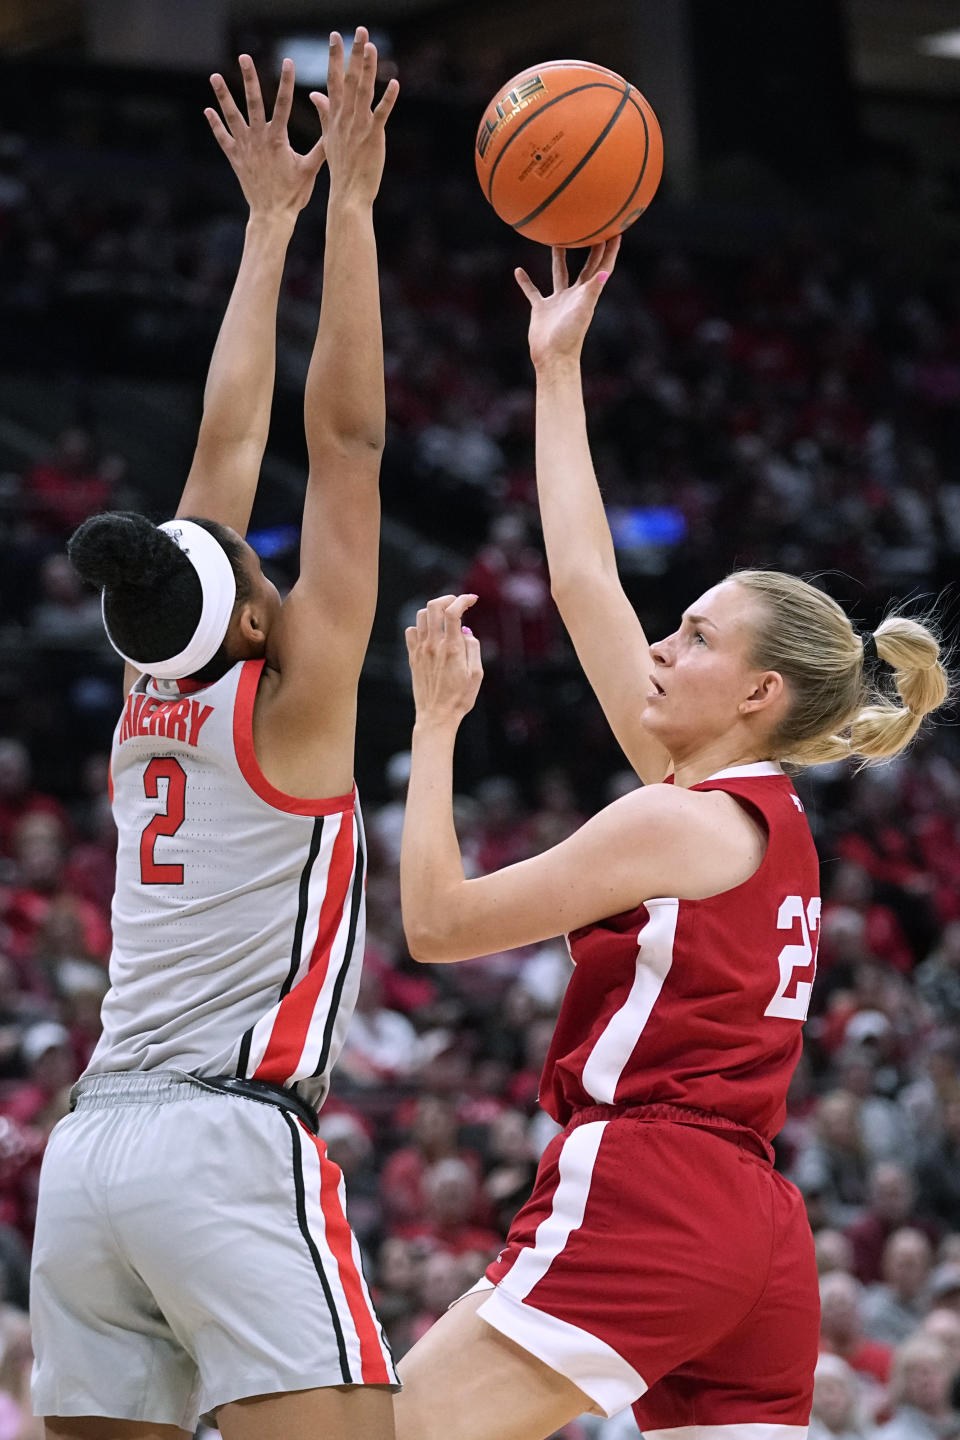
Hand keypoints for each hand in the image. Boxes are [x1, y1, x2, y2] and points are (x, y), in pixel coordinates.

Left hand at [205, 55, 325, 217]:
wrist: (272, 215)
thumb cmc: (293, 195)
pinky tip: (208, 110)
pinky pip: (222, 138)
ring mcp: (245, 147)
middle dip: (249, 78)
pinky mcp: (235, 158)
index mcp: (278, 139)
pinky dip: (215, 124)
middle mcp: (259, 138)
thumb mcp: (310, 170)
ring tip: (215, 76)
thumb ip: (321, 148)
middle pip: (253, 102)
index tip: (288, 61)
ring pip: (232, 116)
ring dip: (224, 95)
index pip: (283, 104)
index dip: (286, 82)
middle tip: (244, 57)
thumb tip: (335, 131)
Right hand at [309, 27, 398, 204]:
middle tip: (359, 30)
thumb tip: (314, 95)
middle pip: (348, 79)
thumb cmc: (340, 169)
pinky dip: (388, 99)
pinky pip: (381, 114)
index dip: (335, 57)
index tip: (335, 36)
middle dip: (352, 54)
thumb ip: (324, 114)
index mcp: (335, 117)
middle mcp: (345, 118)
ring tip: (371, 45)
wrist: (347, 195)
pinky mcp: (373, 137)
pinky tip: (394, 82)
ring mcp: (358, 127)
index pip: (333, 81)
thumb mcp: (328, 137)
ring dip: (367, 68)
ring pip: (362, 91)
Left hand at [406, 594, 482, 726]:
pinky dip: (421, 626)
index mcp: (452, 648)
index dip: (463, 600)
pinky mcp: (413, 657)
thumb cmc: (460, 698)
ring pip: (421, 616)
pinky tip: (431, 634)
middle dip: (448, 598)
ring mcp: (420, 650)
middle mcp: (433, 645)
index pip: (453, 611)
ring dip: (435, 611)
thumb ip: (474, 648)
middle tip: (457, 603)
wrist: (436, 716)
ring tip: (445, 618)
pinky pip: (411, 631)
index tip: (472, 599)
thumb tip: (466, 631)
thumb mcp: (476, 674)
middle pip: (433, 606)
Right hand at [515, 236, 620, 367]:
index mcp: (587, 294)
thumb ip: (592, 291)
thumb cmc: (569, 337)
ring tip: (555, 239)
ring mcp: (558, 302)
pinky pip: (533, 291)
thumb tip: (604, 273)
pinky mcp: (541, 309)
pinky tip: (518, 271)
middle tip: (591, 228)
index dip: (610, 251)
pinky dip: (526, 282)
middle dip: (589, 248)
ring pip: (558, 273)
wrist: (552, 358)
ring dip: (558, 258)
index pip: (601, 268)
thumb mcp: (582, 311)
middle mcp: (574, 295)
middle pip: (584, 266)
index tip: (615, 231)